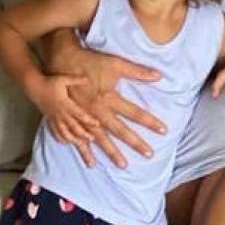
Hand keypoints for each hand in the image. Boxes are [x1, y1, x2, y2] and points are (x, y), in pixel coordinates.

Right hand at [28, 73, 100, 147]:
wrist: (34, 87)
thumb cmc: (50, 82)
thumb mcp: (63, 79)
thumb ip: (76, 80)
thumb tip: (87, 79)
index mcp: (65, 104)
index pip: (79, 114)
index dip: (88, 120)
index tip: (98, 124)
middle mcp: (60, 113)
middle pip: (72, 126)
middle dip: (82, 133)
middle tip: (92, 138)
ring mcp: (54, 117)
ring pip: (63, 131)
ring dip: (72, 138)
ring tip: (80, 144)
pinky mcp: (49, 119)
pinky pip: (54, 131)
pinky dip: (60, 137)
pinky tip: (65, 142)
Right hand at [51, 45, 163, 168]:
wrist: (61, 59)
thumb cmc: (90, 61)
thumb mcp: (115, 63)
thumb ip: (137, 71)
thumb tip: (159, 76)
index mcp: (108, 98)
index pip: (135, 113)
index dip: (150, 122)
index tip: (164, 131)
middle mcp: (96, 111)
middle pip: (119, 130)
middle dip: (135, 143)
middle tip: (149, 154)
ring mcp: (82, 117)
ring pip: (99, 139)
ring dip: (112, 152)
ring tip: (123, 165)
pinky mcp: (71, 118)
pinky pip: (78, 138)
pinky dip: (84, 151)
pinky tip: (91, 163)